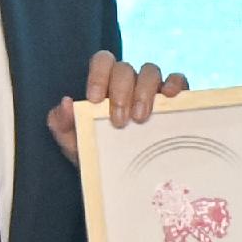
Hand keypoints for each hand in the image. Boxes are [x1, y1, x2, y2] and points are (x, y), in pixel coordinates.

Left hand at [46, 50, 186, 160]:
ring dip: (145, 91)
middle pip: (126, 68)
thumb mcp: (74, 144)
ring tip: (140, 118)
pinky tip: (170, 97)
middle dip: (121, 93)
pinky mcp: (175, 98)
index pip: (102, 62)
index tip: (95, 100)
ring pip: (151, 71)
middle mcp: (129, 81)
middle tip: (119, 121)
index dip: (99, 75)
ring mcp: (152, 88)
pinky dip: (175, 83)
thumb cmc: (98, 154)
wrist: (123, 180)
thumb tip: (66, 103)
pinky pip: (179, 79)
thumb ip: (62, 124)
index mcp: (104, 84)